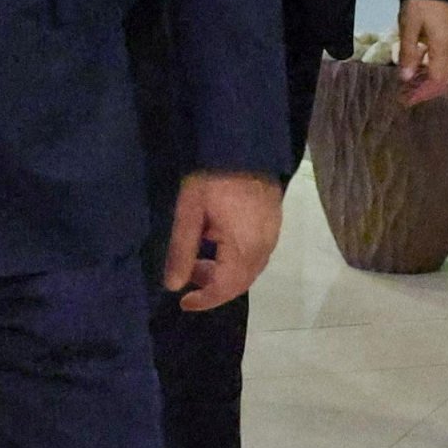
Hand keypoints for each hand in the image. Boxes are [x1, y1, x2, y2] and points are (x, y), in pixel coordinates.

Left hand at [161, 170, 284, 312]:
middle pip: (241, 282)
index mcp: (245, 247)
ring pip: (249, 269)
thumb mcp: (189, 212)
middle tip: (188, 276)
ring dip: (224, 273)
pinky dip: (235, 260)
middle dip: (214, 286)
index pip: (227, 288)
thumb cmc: (212, 177)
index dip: (206, 300)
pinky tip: (216, 246)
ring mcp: (273, 234)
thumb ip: (182, 250)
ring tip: (198, 261)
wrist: (244, 145)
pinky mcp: (273, 223)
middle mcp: (265, 246)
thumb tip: (174, 286)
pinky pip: (256, 254)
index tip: (184, 302)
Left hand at [392, 0, 447, 107]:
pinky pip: (444, 60)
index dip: (424, 92)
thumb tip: (406, 78)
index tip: (408, 99)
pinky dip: (431, 68)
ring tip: (410, 84)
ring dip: (429, 79)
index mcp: (443, 48)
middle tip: (407, 95)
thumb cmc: (419, 6)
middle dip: (427, 89)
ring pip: (445, 69)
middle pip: (444, 77)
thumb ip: (408, 54)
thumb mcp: (408, 29)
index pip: (438, 80)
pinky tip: (418, 68)